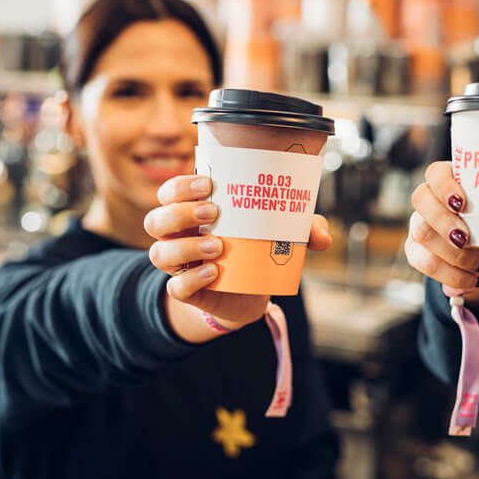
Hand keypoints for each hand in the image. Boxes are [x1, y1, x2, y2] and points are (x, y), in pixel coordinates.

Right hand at [145, 175, 331, 340]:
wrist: (251, 295)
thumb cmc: (259, 250)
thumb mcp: (284, 234)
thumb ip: (304, 228)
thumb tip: (322, 236)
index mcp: (195, 212)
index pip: (170, 192)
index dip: (180, 186)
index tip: (209, 184)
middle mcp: (179, 236)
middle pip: (156, 219)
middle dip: (180, 212)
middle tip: (214, 213)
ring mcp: (180, 266)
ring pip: (159, 254)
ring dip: (185, 247)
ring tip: (217, 246)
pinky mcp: (189, 292)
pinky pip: (175, 288)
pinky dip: (191, 279)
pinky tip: (213, 273)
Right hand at [404, 161, 478, 304]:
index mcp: (455, 181)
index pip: (436, 172)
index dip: (444, 184)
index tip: (463, 202)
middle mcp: (432, 199)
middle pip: (421, 199)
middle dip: (442, 221)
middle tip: (467, 238)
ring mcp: (421, 224)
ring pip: (420, 233)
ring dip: (449, 253)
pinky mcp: (417, 250)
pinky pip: (420, 261)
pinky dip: (446, 273)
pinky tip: (470, 279)